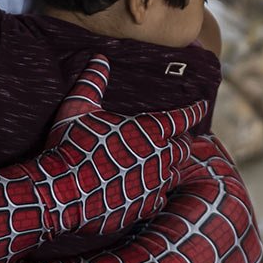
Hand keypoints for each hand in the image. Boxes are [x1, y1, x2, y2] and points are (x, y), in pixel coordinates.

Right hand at [33, 55, 205, 238]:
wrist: (60, 190)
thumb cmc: (70, 145)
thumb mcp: (79, 107)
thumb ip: (93, 81)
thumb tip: (99, 56)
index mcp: (149, 130)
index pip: (183, 117)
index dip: (195, 110)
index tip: (202, 105)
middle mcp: (159, 156)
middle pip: (184, 147)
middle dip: (182, 140)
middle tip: (179, 138)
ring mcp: (154, 183)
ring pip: (175, 173)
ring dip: (171, 167)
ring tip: (165, 164)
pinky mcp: (145, 206)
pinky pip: (161, 198)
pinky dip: (158, 192)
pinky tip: (150, 190)